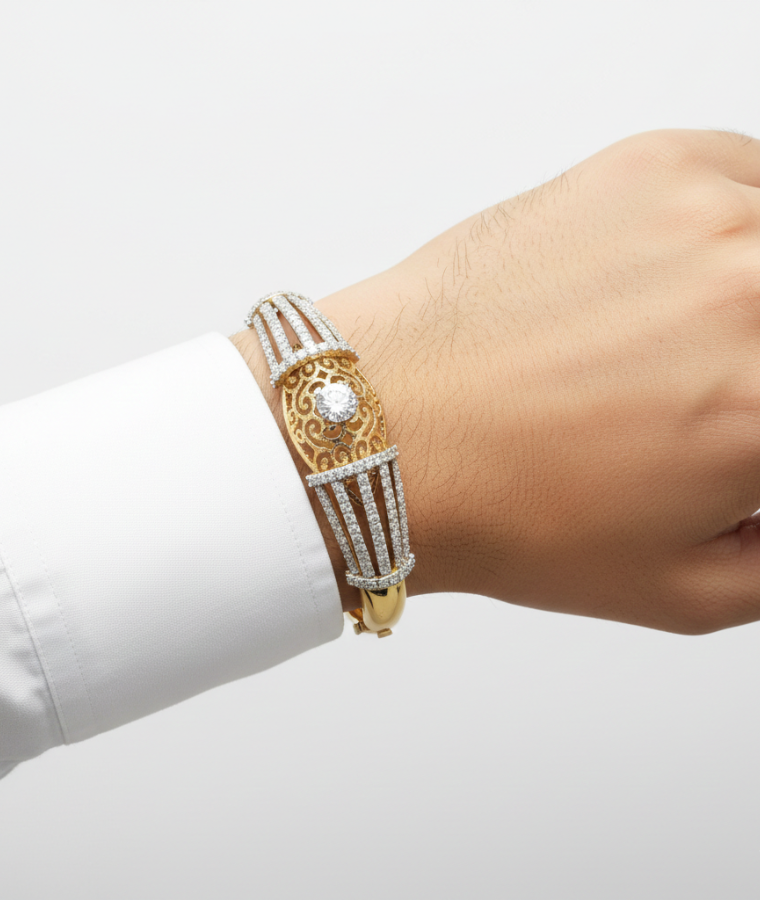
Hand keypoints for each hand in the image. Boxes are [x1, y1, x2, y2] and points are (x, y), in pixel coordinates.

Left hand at [235, 129, 759, 633]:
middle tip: (725, 392)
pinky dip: (743, 229)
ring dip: (753, 300)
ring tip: (698, 345)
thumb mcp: (686, 589)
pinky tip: (690, 278)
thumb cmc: (504, 505)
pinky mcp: (652, 166)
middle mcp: (757, 296)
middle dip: (756, 375)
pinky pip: (753, 180)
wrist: (389, 425)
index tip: (750, 424)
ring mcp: (708, 216)